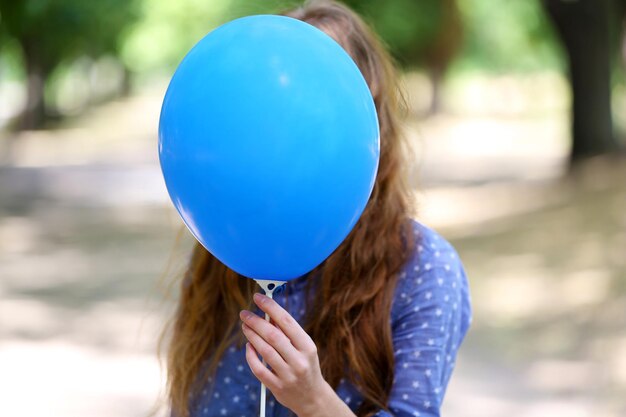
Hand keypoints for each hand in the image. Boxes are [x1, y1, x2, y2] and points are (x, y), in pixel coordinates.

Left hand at [239, 293, 337, 416]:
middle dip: (256, 321)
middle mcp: (299, 360)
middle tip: (245, 313)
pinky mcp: (277, 387)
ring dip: (251, 335)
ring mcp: (288, 375)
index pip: (287, 321)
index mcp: (308, 347)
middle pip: (272, 335)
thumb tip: (268, 312)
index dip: (271, 307)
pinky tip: (248, 346)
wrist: (313, 398)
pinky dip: (251, 355)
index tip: (258, 297)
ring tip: (245, 326)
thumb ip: (287, 332)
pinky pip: (258, 368)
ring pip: (264, 350)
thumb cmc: (306, 366)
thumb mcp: (304, 348)